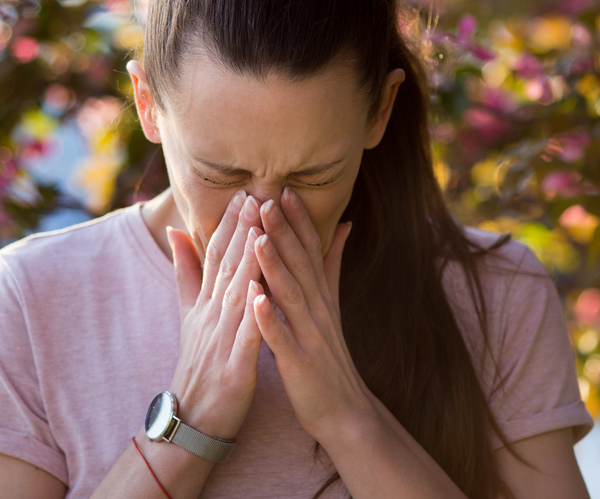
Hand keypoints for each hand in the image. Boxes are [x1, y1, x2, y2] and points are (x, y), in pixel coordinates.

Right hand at [165, 191, 266, 440]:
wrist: (191, 421)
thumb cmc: (199, 366)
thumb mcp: (188, 316)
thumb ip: (185, 273)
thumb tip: (175, 230)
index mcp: (205, 304)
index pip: (216, 256)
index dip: (230, 223)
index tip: (245, 191)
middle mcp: (211, 317)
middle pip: (226, 267)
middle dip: (241, 230)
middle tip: (256, 194)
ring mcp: (221, 342)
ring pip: (236, 294)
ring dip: (247, 260)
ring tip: (260, 229)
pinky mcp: (235, 368)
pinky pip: (245, 337)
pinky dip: (253, 313)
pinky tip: (261, 290)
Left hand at [252, 186, 373, 440]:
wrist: (344, 410)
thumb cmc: (329, 355)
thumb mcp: (333, 304)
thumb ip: (331, 265)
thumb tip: (344, 224)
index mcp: (319, 295)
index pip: (310, 250)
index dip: (297, 220)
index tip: (283, 188)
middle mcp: (317, 309)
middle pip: (300, 264)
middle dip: (283, 231)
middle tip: (266, 197)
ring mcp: (309, 335)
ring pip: (291, 295)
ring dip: (276, 266)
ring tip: (259, 238)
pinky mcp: (298, 362)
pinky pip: (282, 338)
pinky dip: (269, 319)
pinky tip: (255, 300)